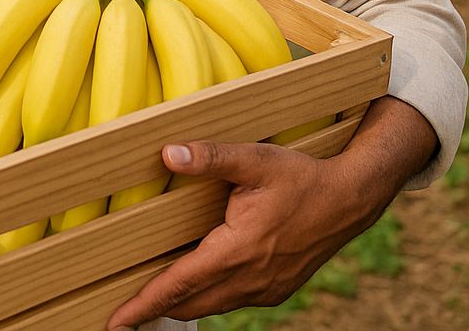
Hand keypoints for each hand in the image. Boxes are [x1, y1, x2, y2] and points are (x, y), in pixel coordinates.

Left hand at [104, 140, 387, 328]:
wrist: (352, 199)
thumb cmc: (302, 178)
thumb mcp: (255, 160)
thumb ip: (210, 157)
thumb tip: (168, 154)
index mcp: (238, 250)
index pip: (179, 284)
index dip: (144, 304)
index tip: (116, 321)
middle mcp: (251, 278)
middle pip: (190, 304)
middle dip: (155, 309)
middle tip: (124, 310)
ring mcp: (267, 288)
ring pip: (212, 305)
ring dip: (182, 303)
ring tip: (152, 298)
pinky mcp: (278, 289)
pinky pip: (234, 301)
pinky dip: (209, 297)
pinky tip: (198, 282)